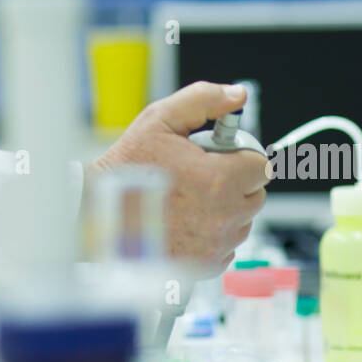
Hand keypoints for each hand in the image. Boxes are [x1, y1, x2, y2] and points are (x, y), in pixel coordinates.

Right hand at [84, 81, 270, 276]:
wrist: (100, 218)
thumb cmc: (126, 170)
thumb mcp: (159, 120)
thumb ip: (203, 100)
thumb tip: (237, 95)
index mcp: (218, 180)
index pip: (260, 165)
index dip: (241, 155)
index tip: (220, 155)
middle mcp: (223, 217)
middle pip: (255, 194)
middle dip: (235, 181)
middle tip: (201, 174)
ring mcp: (215, 245)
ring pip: (242, 221)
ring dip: (225, 209)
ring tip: (188, 198)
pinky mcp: (205, 266)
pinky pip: (226, 246)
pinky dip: (213, 234)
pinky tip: (185, 221)